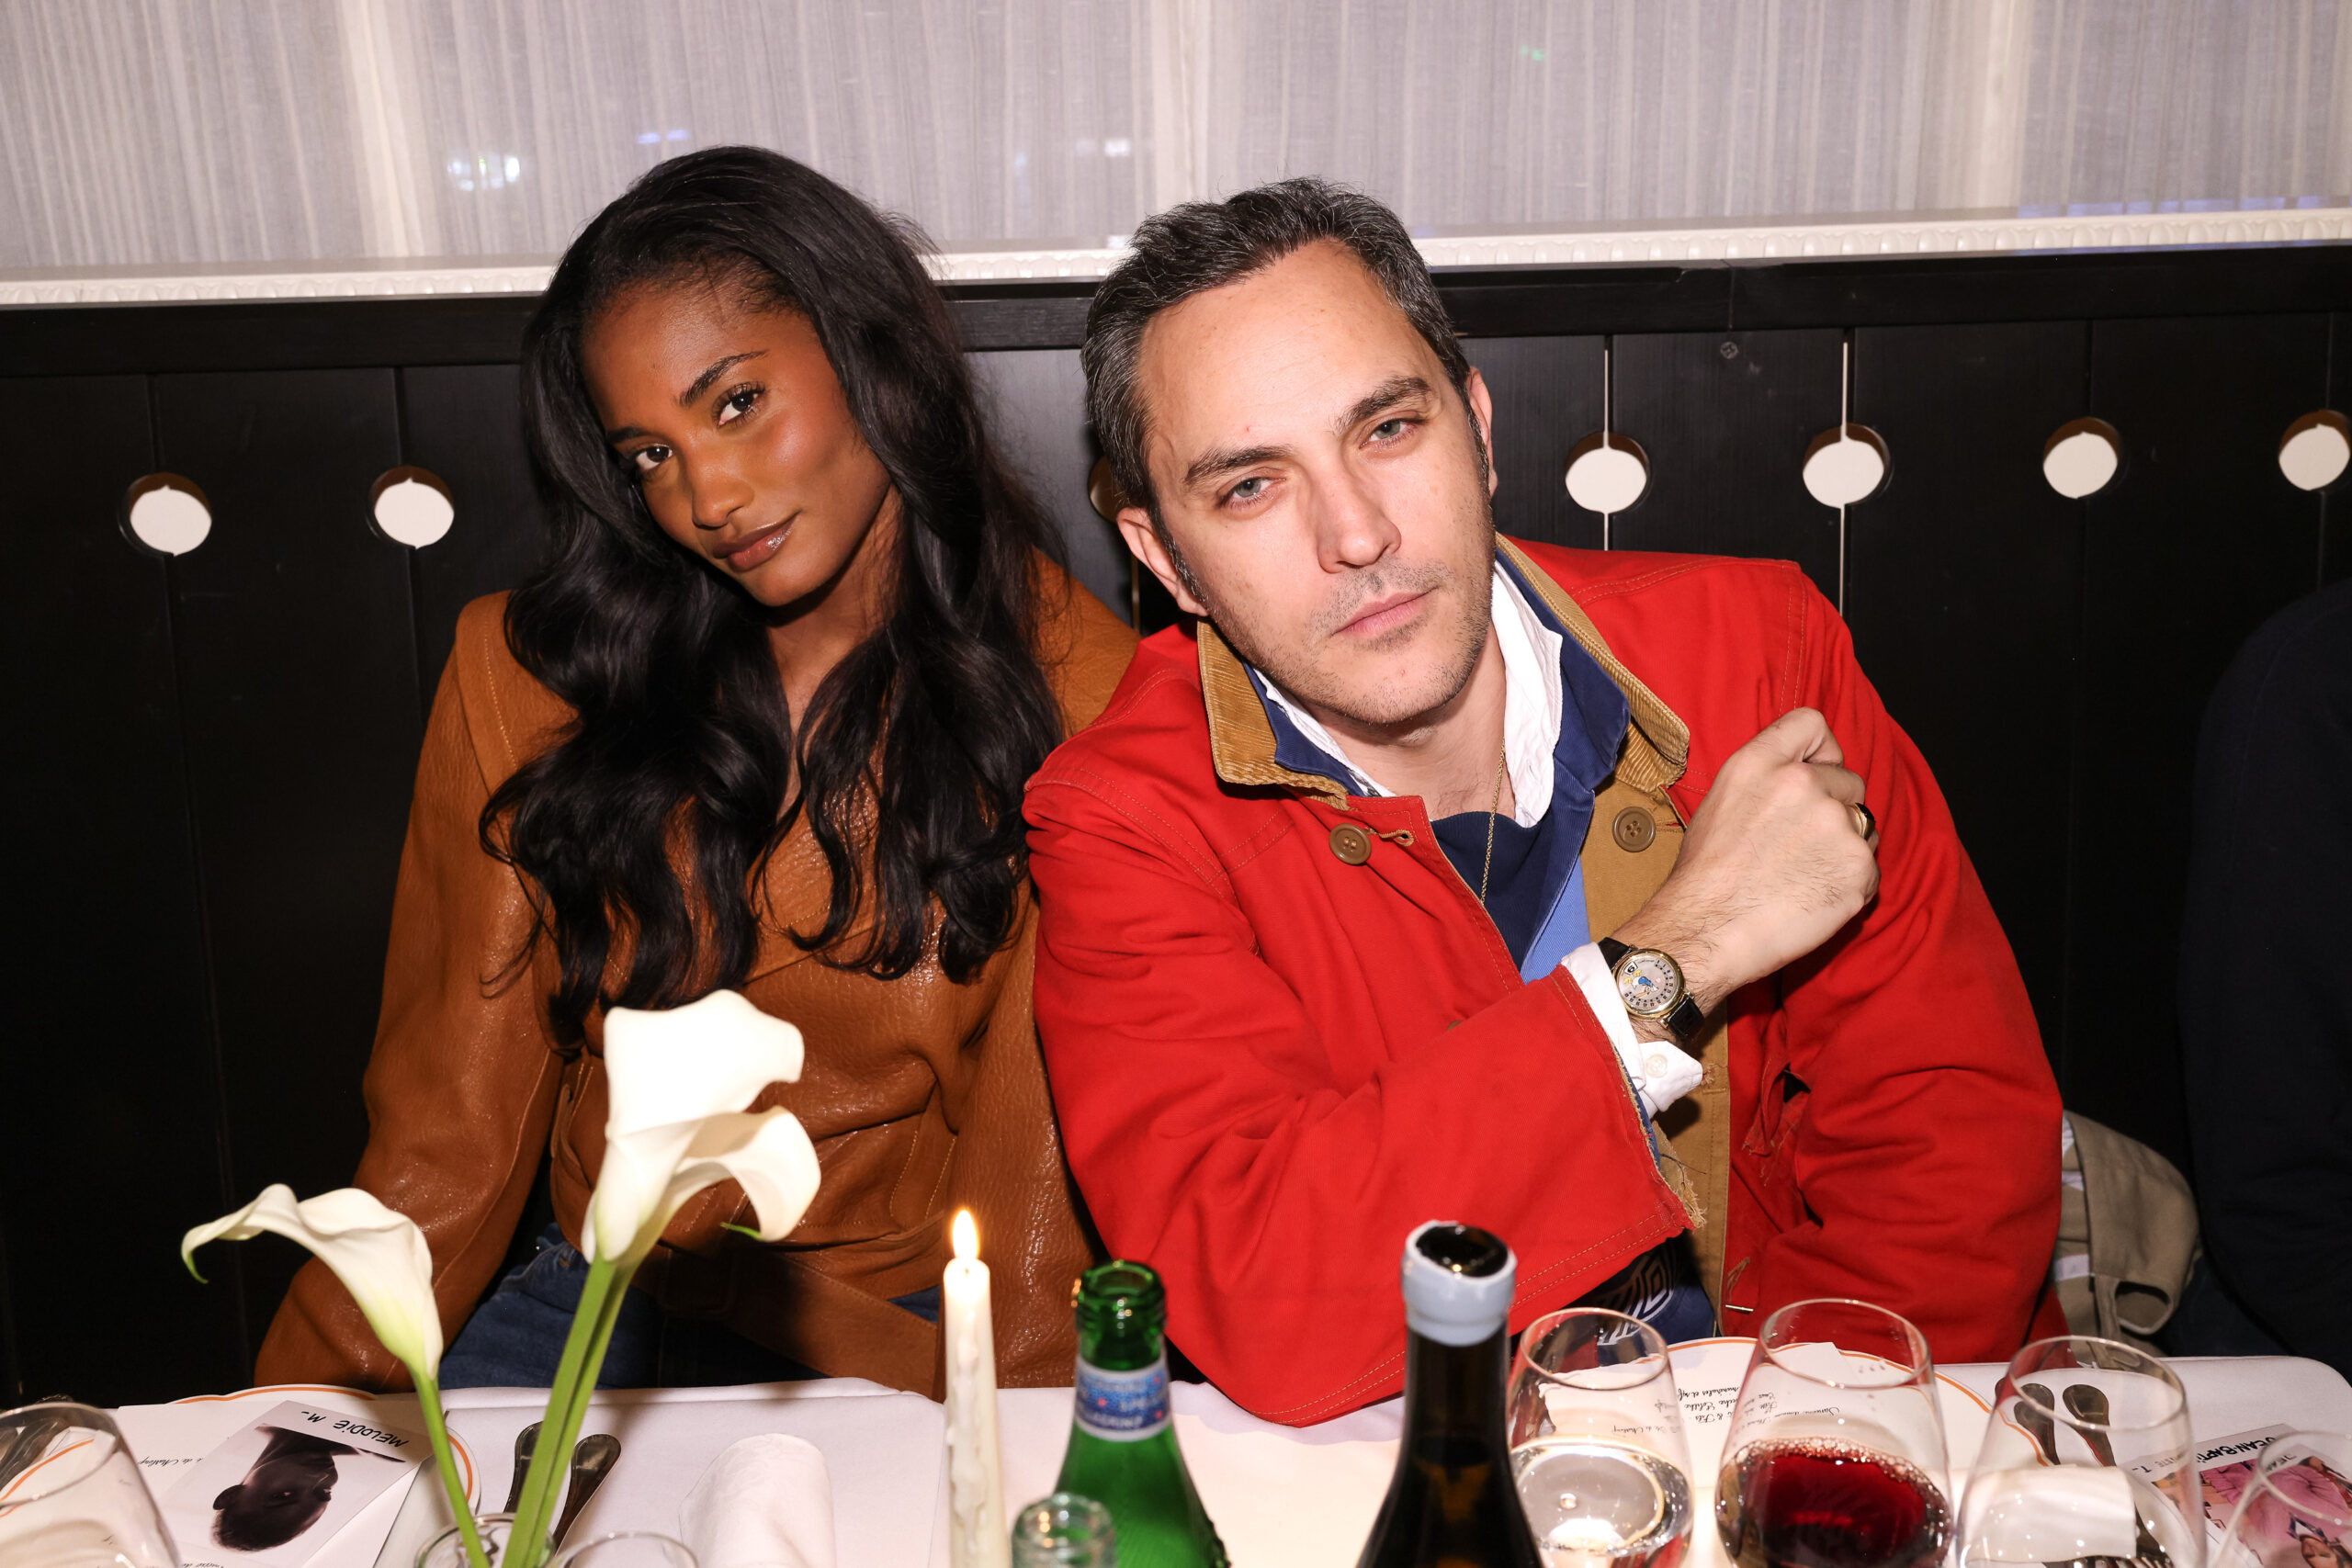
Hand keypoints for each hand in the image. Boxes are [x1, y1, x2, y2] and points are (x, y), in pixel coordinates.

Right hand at [1611, 707, 1877, 1024]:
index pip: (1812, 724)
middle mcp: (1803, 784)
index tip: (1815, 775)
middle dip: (1835, 808)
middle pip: (1849, 781)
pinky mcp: (1858, 867)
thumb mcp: (1721, 799)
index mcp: (1761, 763)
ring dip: (1845, 845)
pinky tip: (1813, 897)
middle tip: (1800, 845)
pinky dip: (1850, 884)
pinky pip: (1870, 868)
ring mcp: (1836, 825)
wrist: (1707, 930)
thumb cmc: (1706, 874)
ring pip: (1863, 825)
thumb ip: (1766, 773)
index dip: (1821, 751)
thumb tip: (1806, 770)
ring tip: (1804, 874)